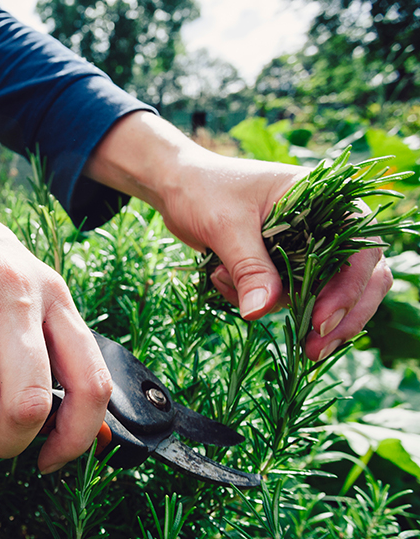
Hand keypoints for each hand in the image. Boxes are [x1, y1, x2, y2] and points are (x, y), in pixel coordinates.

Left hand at [86, 112, 392, 360]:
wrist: (176, 186)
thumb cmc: (203, 189)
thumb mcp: (226, 226)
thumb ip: (249, 267)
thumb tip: (261, 312)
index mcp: (328, 201)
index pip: (362, 252)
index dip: (350, 291)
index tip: (321, 323)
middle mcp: (325, 225)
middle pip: (357, 281)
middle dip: (336, 318)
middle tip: (312, 352)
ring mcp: (306, 248)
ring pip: (317, 295)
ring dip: (275, 303)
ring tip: (223, 279)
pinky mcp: (282, 265)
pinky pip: (283, 297)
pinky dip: (255, 300)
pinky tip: (219, 278)